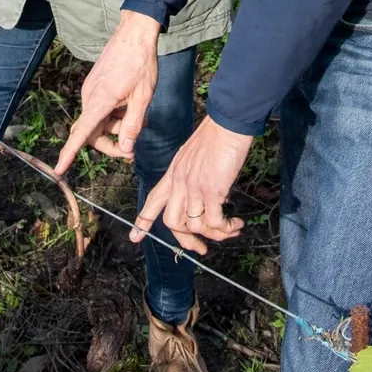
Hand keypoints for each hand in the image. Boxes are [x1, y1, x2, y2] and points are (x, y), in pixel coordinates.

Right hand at [55, 11, 161, 173]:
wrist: (134, 33)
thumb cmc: (141, 63)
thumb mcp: (143, 97)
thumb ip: (133, 125)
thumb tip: (125, 149)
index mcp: (100, 101)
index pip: (81, 134)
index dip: (69, 153)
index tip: (58, 170)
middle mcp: (90, 96)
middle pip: (92, 132)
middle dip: (110, 144)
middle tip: (132, 151)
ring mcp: (91, 90)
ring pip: (98, 120)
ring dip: (115, 127)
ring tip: (138, 118)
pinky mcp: (96, 84)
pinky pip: (101, 108)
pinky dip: (114, 114)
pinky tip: (130, 105)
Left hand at [130, 117, 252, 254]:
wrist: (228, 123)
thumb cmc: (217, 136)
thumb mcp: (195, 156)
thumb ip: (194, 175)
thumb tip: (209, 196)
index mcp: (174, 173)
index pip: (154, 199)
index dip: (144, 219)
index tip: (135, 236)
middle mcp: (179, 182)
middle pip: (171, 222)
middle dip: (186, 240)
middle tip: (201, 248)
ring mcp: (193, 187)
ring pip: (193, 226)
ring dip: (214, 235)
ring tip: (231, 231)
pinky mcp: (211, 190)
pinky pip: (214, 222)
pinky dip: (226, 228)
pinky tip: (236, 225)